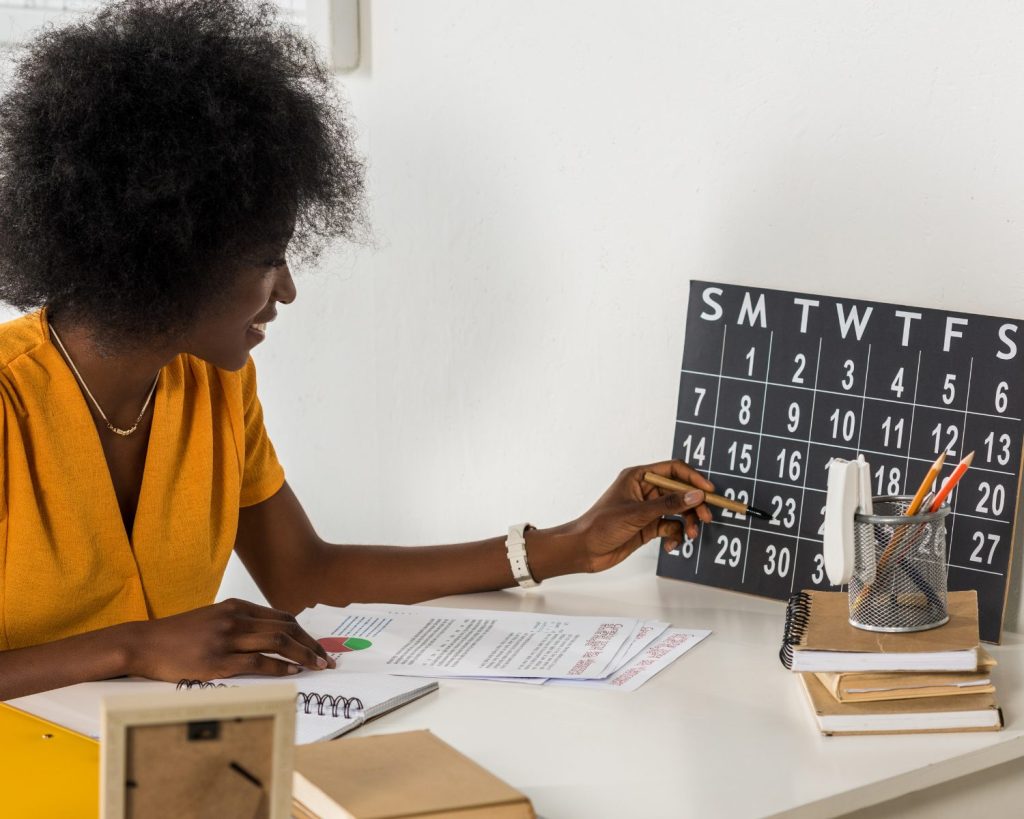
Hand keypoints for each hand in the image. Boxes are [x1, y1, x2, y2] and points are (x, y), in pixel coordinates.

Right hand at [125, 598, 335, 681]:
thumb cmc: (178, 635)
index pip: (281, 616)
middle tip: (327, 657)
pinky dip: (279, 667)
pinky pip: (257, 662)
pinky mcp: (216, 660)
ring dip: (303, 654)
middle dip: (311, 644)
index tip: (318, 645)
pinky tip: (293, 672)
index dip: (304, 631)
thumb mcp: (212, 618)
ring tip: (318, 665)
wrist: (143, 643)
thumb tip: (270, 635)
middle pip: (285, 628)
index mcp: (235, 606)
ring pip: (277, 642)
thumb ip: (239, 623)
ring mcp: (226, 638)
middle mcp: (234, 618)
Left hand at [542, 460, 713, 574]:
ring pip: (677, 511)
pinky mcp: (648, 526)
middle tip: (705, 518)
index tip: (709, 491)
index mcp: (638, 477)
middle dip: (694, 504)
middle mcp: (645, 490)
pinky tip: (670, 546)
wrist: (583, 550)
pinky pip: (670, 527)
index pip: (673, 470)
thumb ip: (668, 504)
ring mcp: (647, 509)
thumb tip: (696, 495)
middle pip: (679, 491)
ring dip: (687, 522)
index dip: (693, 478)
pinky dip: (675, 535)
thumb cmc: (601, 525)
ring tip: (690, 535)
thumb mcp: (637, 513)